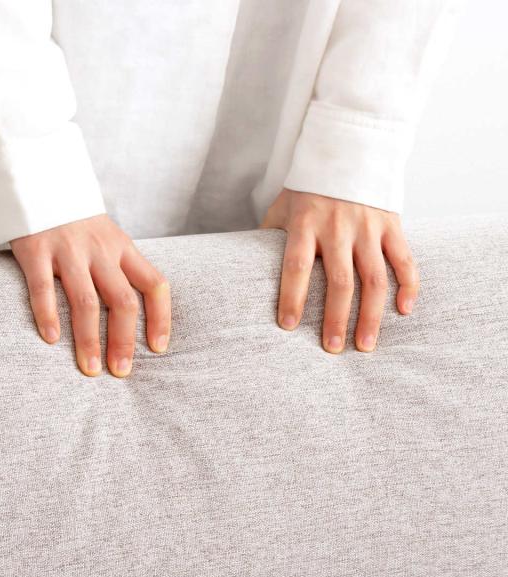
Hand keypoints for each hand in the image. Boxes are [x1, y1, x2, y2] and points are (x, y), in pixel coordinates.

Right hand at [10, 214, 170, 376]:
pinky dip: (47, 315)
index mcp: (123, 247)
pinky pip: (43, 287)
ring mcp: (68, 249)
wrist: (39, 174)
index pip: (154, 284)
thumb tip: (130, 315)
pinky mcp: (36, 248)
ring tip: (89, 369)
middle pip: (123, 301)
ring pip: (86, 301)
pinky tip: (51, 340)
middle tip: (121, 372)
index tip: (159, 348)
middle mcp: (101, 250)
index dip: (161, 318)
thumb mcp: (107, 237)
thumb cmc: (76, 219)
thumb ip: (119, 267)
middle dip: (124, 341)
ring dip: (89, 340)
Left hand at [259, 189, 418, 352]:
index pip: (296, 266)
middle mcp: (338, 227)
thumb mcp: (281, 208)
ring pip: (374, 278)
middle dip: (335, 319)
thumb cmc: (307, 189)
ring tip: (365, 345)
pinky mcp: (392, 224)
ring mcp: (368, 227)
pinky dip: (409, 285)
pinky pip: (404, 259)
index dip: (292, 297)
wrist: (346, 148)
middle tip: (331, 349)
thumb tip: (246, 273)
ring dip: (371, 316)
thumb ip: (269, 239)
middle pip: (339, 281)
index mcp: (305, 224)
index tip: (288, 326)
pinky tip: (404, 311)